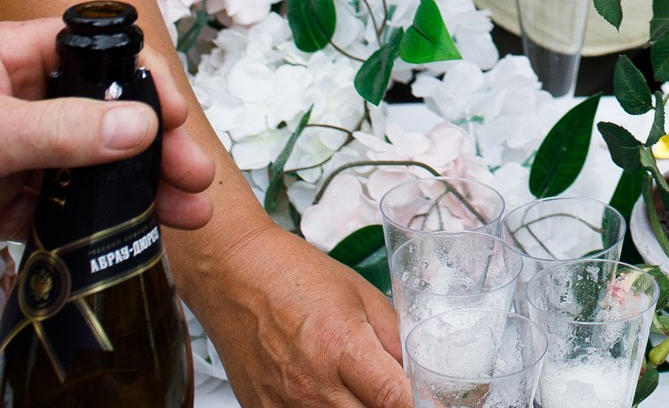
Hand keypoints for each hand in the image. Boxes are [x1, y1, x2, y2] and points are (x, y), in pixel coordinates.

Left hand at [0, 17, 215, 282]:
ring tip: (176, 216)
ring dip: (131, 190)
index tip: (175, 121)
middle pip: (101, 115)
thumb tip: (139, 125)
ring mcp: (1, 153)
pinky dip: (87, 224)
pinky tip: (119, 238)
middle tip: (192, 179)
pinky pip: (52, 209)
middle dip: (152, 146)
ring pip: (84, 167)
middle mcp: (10, 100)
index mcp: (7, 57)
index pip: (95, 54)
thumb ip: (64, 129)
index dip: (143, 82)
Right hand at [185, 223, 407, 407]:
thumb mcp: (362, 296)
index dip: (420, 403)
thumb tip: (420, 372)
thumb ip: (394, 339)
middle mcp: (312, 384)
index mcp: (342, 347)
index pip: (395, 398)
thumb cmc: (297, 277)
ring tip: (361, 391)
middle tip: (396, 392)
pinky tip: (333, 396)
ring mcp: (284, 405)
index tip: (433, 400)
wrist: (235, 275)